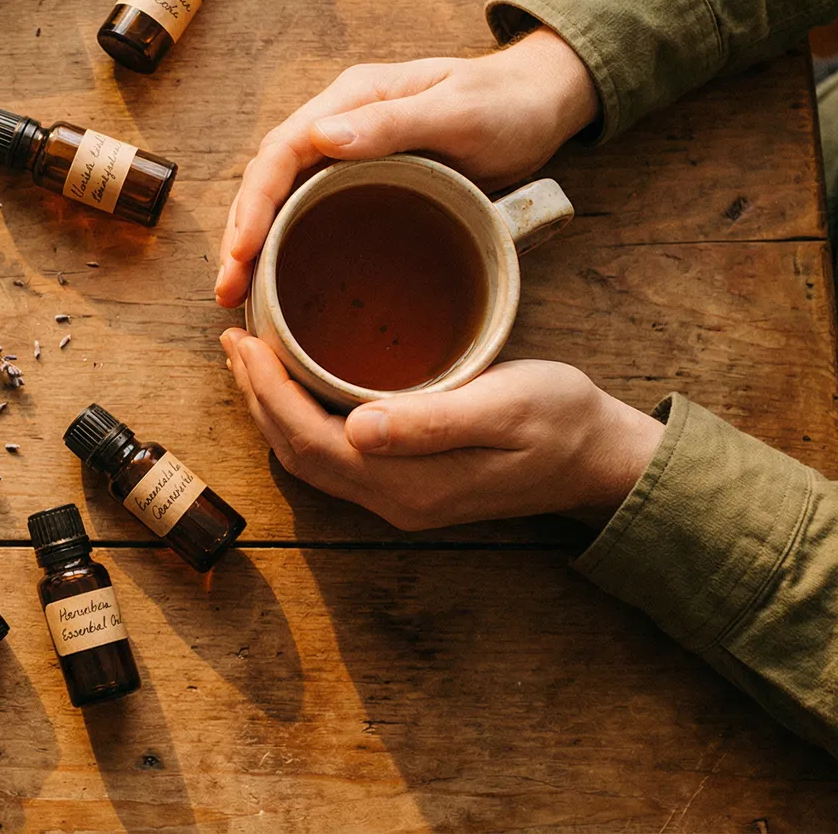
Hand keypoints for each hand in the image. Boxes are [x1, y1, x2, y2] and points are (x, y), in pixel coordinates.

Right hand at [215, 27, 598, 307]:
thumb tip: (320, 137)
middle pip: (269, 178)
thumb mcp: (460, 112)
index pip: (282, 149)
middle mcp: (339, 123)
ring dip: (254, 244)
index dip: (254, 201)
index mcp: (352, 99)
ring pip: (282, 198)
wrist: (540, 105)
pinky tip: (278, 280)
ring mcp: (348, 153)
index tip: (241, 251)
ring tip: (238, 294)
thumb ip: (395, 124)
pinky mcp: (363, 181)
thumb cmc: (507, 104)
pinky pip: (310, 211)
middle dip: (241, 233)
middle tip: (227, 289)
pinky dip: (285, 245)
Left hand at [220, 328, 658, 529]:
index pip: (309, 439)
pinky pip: (332, 455)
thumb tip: (358, 427)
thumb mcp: (508, 406)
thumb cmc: (563, 422)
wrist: (602, 461)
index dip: (267, 390)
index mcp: (408, 484)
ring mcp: (397, 498)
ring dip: (272, 408)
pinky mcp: (406, 485)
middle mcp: (392, 500)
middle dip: (256, 396)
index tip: (244, 338)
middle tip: (235, 336)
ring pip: (308, 457)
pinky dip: (300, 416)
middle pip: (296, 452)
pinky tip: (297, 381)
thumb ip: (432, 421)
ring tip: (250, 355)